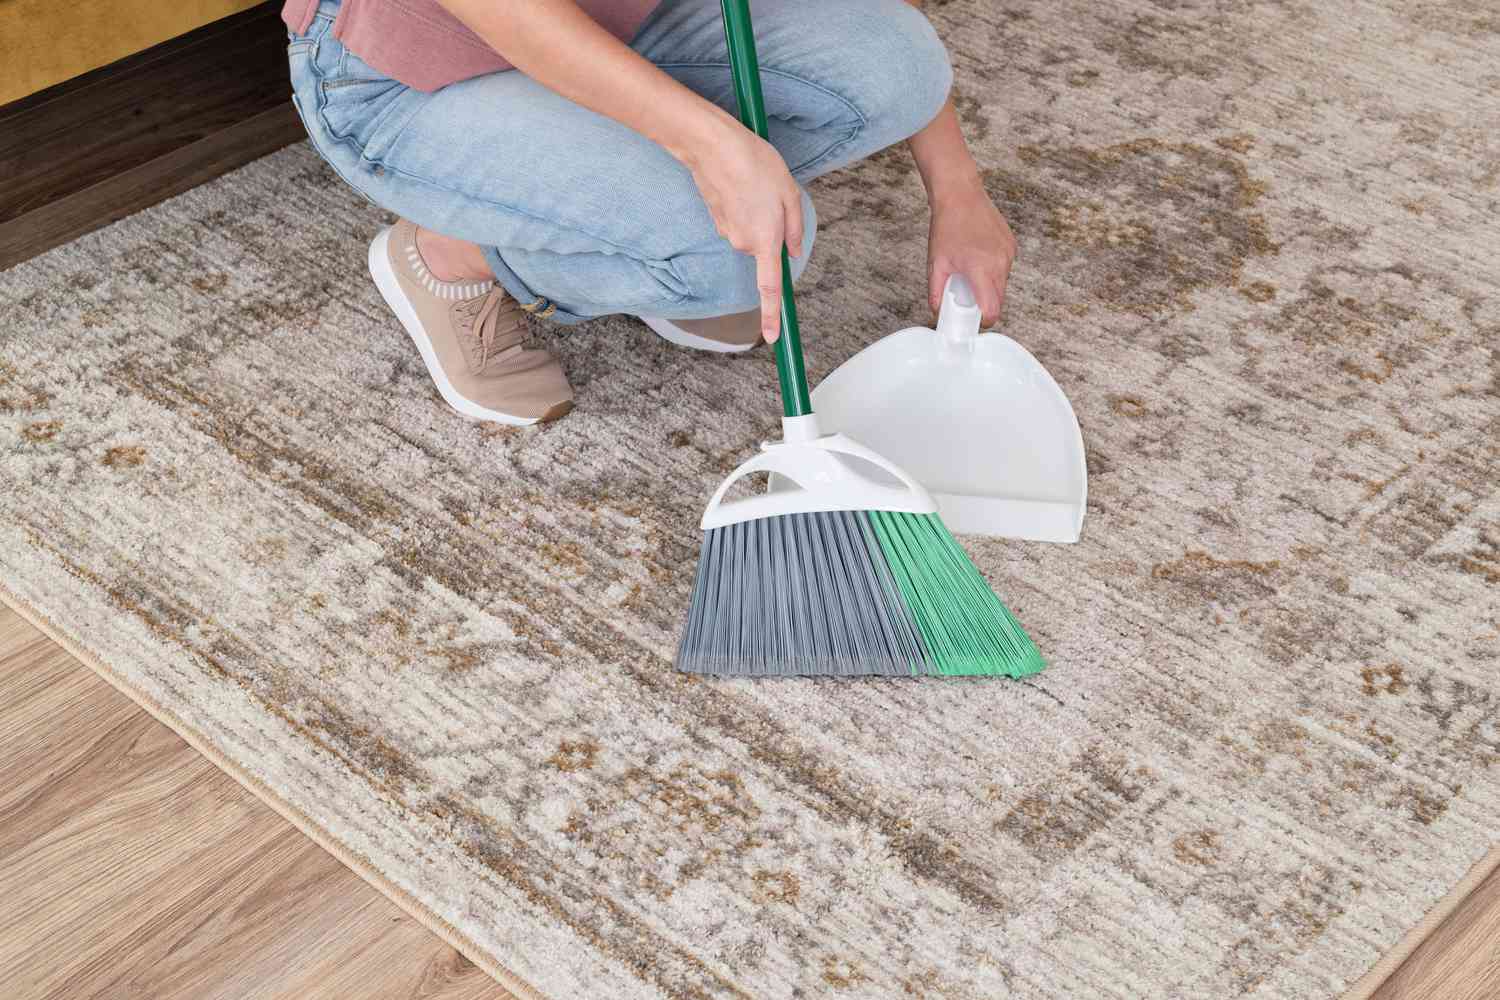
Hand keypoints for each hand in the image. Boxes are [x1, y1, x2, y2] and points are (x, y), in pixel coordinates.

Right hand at [682, 119, 803, 342]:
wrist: (711, 146)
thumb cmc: (755, 165)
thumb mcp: (790, 193)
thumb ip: (796, 227)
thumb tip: (794, 252)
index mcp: (765, 241)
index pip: (769, 289)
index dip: (772, 315)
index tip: (773, 338)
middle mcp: (743, 244)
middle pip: (764, 249)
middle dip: (772, 229)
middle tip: (774, 194)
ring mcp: (727, 233)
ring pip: (752, 233)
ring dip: (758, 214)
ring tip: (756, 184)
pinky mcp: (717, 220)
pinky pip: (738, 221)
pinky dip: (744, 207)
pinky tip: (741, 184)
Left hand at [927, 177, 1016, 325]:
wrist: (960, 195)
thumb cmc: (947, 226)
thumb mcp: (936, 263)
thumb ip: (936, 291)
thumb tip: (937, 311)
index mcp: (981, 270)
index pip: (992, 309)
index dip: (985, 320)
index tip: (976, 321)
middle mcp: (999, 263)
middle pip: (999, 300)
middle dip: (985, 304)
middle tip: (968, 298)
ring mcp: (1008, 254)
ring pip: (1003, 284)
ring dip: (989, 286)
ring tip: (970, 271)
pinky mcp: (1011, 245)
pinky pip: (1005, 268)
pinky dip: (994, 270)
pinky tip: (979, 257)